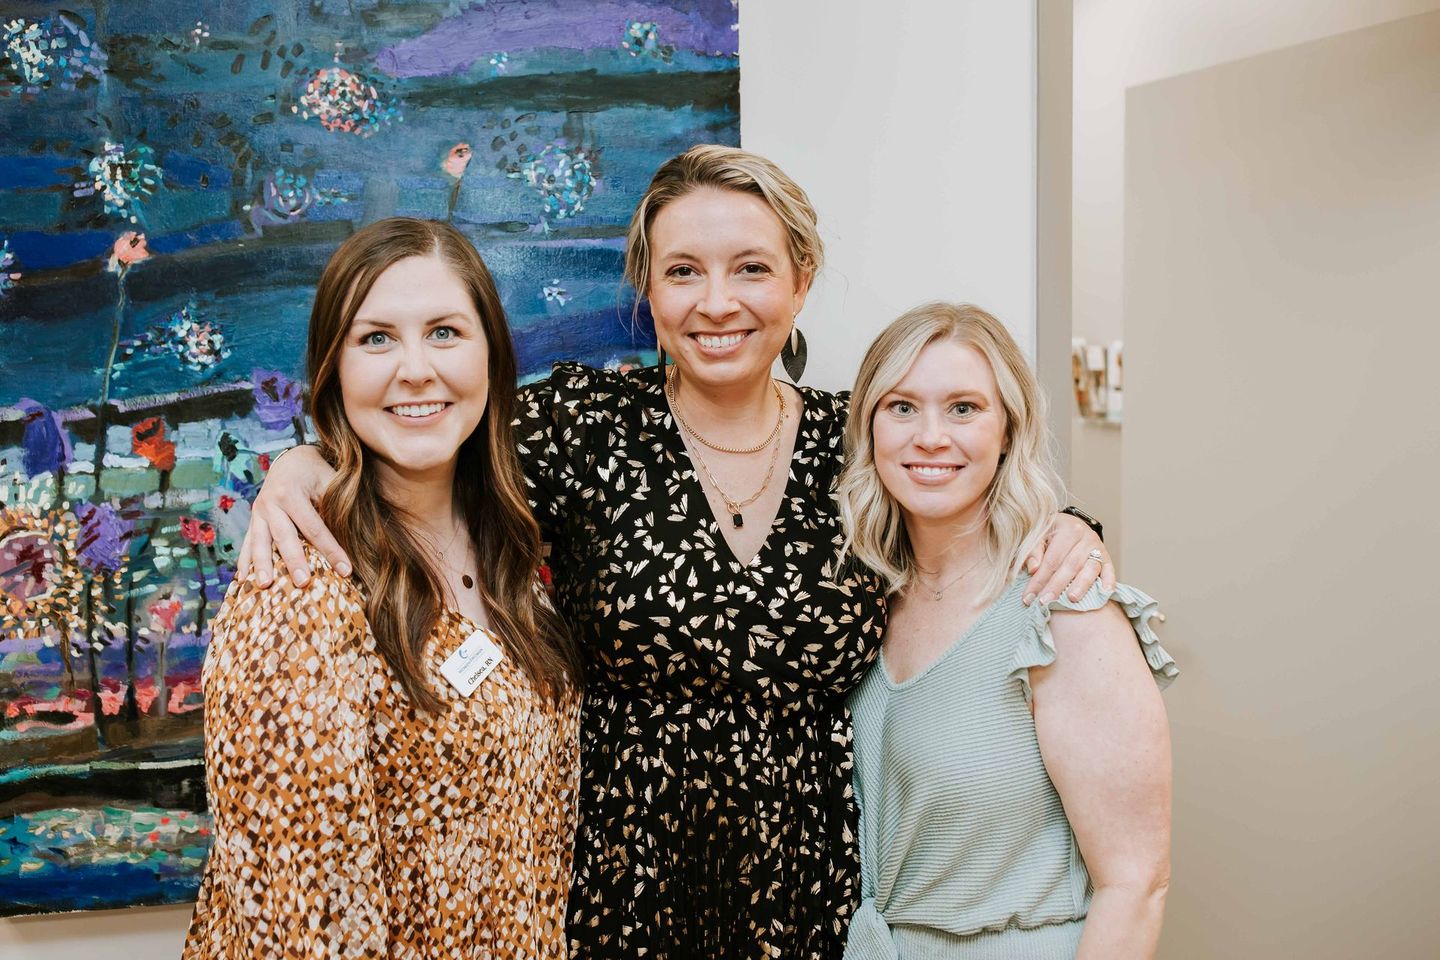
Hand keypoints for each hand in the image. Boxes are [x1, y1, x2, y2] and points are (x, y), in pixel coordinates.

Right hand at [236, 445, 345, 586]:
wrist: (290, 460)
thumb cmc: (316, 473)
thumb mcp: (329, 481)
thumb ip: (337, 506)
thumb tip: (354, 539)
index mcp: (291, 493)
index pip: (314, 528)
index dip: (331, 550)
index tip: (346, 571)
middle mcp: (270, 503)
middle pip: (284, 537)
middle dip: (294, 561)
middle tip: (303, 583)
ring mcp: (258, 513)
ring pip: (259, 542)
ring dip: (261, 566)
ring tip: (264, 586)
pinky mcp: (252, 521)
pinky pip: (247, 543)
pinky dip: (244, 561)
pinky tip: (242, 580)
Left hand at [1022, 512, 1114, 605]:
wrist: (1070, 523)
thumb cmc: (1051, 532)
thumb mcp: (1039, 535)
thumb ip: (1034, 551)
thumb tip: (1033, 569)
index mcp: (1068, 529)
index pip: (1052, 560)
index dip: (1039, 580)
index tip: (1028, 597)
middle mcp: (1086, 537)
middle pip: (1070, 566)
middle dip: (1056, 586)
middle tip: (1045, 602)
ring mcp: (1098, 547)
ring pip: (1090, 569)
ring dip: (1081, 585)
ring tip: (1071, 599)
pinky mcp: (1107, 557)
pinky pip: (1109, 570)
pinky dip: (1109, 581)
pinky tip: (1105, 592)